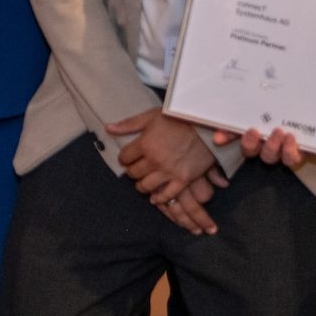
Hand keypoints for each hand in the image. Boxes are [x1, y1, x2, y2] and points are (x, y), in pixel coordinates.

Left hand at [105, 108, 224, 235]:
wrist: (208, 125)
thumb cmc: (179, 118)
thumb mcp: (151, 116)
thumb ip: (129, 125)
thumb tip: (108, 128)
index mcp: (145, 143)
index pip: (124, 158)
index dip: (124, 159)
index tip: (128, 159)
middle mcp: (154, 160)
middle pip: (134, 173)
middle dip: (133, 171)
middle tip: (136, 170)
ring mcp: (169, 171)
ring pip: (146, 186)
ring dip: (142, 185)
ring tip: (144, 182)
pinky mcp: (183, 179)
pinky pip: (167, 195)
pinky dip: (159, 198)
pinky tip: (155, 197)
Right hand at [220, 77, 315, 167]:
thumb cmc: (312, 84)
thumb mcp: (288, 80)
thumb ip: (268, 79)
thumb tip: (242, 66)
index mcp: (262, 117)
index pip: (237, 129)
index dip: (226, 134)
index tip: (219, 136)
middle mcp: (270, 133)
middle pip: (250, 149)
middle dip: (248, 144)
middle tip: (254, 131)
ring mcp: (286, 143)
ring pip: (268, 157)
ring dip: (270, 147)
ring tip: (280, 131)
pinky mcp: (304, 149)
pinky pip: (291, 160)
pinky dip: (289, 153)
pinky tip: (292, 139)